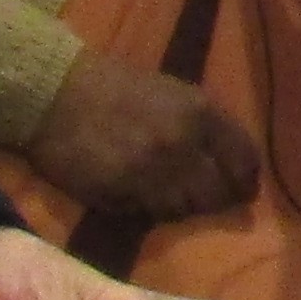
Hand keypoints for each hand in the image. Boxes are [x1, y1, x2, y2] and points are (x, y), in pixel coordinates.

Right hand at [22, 49, 256, 223]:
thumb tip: (227, 159)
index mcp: (200, 112)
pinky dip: (149, 210)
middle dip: (216, 201)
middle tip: (208, 203)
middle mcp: (183, 144)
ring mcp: (152, 171)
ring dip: (180, 207)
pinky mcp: (121, 192)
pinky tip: (139, 196)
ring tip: (168, 196)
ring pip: (184, 209)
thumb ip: (202, 125)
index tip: (243, 189)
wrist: (54, 91)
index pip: (244, 159)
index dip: (246, 179)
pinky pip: (148, 213)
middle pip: (218, 194)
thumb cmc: (113, 86)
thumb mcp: (171, 92)